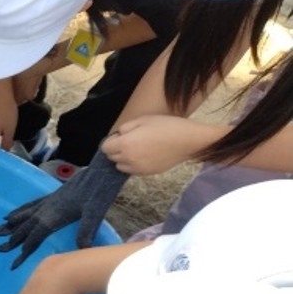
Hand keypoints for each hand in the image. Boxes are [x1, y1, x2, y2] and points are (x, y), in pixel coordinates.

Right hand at [0, 148, 128, 268]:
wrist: (100, 172)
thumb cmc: (99, 192)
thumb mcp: (95, 213)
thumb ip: (86, 231)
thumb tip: (82, 250)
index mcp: (52, 217)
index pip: (33, 238)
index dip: (23, 252)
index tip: (13, 264)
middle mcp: (45, 210)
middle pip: (24, 228)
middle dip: (10, 239)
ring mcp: (47, 202)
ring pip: (24, 216)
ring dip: (11, 225)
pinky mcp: (51, 196)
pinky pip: (30, 206)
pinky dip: (19, 211)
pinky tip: (14, 213)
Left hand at [101, 116, 223, 175]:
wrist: (188, 140)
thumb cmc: (166, 126)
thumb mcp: (143, 120)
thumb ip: (125, 128)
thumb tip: (118, 136)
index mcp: (126, 144)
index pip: (105, 148)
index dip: (110, 141)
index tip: (119, 136)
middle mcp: (128, 159)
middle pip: (111, 157)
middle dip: (116, 149)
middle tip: (131, 140)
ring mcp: (138, 168)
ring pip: (120, 166)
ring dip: (123, 158)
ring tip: (138, 149)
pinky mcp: (147, 174)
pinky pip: (132, 171)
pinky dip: (133, 165)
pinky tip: (145, 155)